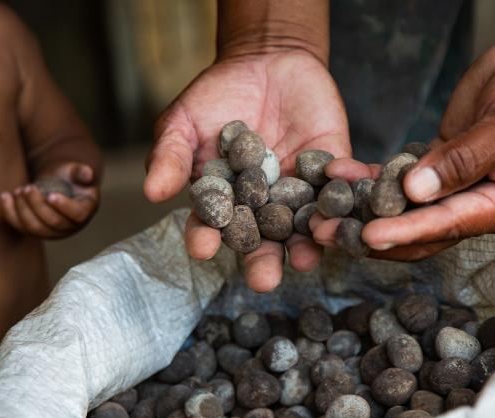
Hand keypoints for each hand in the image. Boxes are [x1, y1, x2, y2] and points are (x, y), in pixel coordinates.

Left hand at [1, 162, 98, 237]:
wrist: (56, 182)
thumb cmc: (68, 175)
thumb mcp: (76, 170)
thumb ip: (82, 172)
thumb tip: (89, 174)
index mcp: (85, 210)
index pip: (78, 214)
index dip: (65, 207)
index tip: (51, 195)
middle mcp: (71, 226)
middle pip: (53, 222)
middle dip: (38, 205)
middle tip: (29, 187)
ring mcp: (52, 232)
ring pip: (35, 228)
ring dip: (23, 210)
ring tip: (19, 190)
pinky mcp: (35, 231)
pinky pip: (21, 228)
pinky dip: (10, 213)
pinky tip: (5, 196)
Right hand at [144, 50, 349, 290]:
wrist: (265, 59)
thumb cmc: (216, 96)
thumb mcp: (183, 122)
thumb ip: (170, 156)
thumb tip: (152, 192)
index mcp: (226, 203)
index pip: (214, 228)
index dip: (207, 239)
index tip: (202, 248)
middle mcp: (264, 207)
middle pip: (263, 242)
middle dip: (263, 263)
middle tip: (263, 280)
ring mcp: (300, 192)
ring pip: (305, 227)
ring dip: (306, 245)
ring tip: (303, 259)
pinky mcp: (333, 171)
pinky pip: (341, 189)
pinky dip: (342, 198)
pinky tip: (340, 210)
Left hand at [315, 40, 494, 259]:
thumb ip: (465, 159)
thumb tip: (417, 192)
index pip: (448, 225)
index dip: (407, 232)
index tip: (369, 237)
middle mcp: (478, 205)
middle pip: (420, 229)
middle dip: (372, 232)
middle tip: (326, 233)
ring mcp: (456, 188)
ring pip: (403, 208)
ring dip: (362, 210)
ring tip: (318, 213)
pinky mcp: (436, 166)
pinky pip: (398, 179)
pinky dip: (369, 179)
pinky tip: (338, 175)